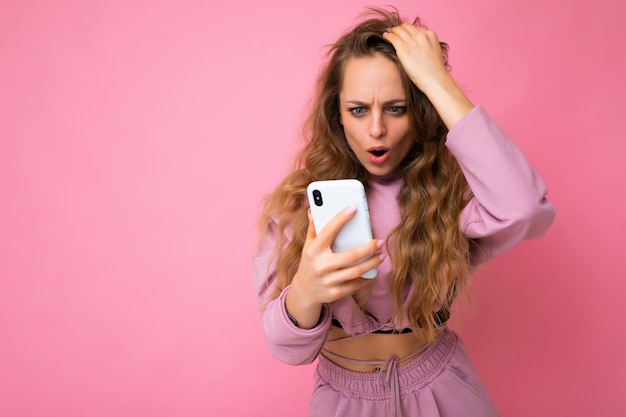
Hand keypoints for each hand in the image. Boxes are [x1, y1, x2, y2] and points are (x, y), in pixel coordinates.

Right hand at [285, 206, 383, 328]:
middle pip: (351, 256)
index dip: (341, 219)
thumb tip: (313, 210)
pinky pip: (355, 284)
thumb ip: (313, 229)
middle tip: (380, 242)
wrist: (304, 291)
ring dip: (372, 263)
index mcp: (313, 250)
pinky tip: (372, 271)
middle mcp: (320, 266)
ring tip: (381, 256)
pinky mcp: (334, 293)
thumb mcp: (308, 246)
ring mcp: (328, 281)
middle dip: (369, 248)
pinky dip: (366, 278)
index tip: (353, 208)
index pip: (328, 231)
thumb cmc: (309, 263)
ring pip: (356, 271)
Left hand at [383, 23, 448, 93]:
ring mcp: (412, 42)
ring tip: (388, 34)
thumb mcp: (433, 52)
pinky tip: (385, 37)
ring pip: (398, 30)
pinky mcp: (403, 49)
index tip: (403, 34)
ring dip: (392, 31)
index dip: (408, 30)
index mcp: (430, 35)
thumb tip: (416, 47)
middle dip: (399, 29)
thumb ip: (425, 45)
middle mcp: (421, 35)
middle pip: (406, 26)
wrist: (435, 79)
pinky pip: (392, 37)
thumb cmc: (434, 71)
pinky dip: (387, 36)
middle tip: (393, 32)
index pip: (415, 28)